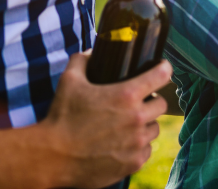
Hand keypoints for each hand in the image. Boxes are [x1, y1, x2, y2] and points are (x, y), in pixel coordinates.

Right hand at [43, 52, 172, 187]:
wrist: (53, 158)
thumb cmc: (61, 117)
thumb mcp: (69, 80)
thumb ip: (81, 60)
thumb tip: (91, 53)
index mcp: (126, 95)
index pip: (161, 75)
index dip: (164, 68)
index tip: (163, 68)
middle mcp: (137, 118)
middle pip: (162, 104)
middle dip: (153, 100)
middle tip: (139, 101)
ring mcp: (137, 143)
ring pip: (154, 128)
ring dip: (146, 124)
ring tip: (129, 124)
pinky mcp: (133, 163)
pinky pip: (146, 150)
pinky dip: (138, 146)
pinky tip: (124, 143)